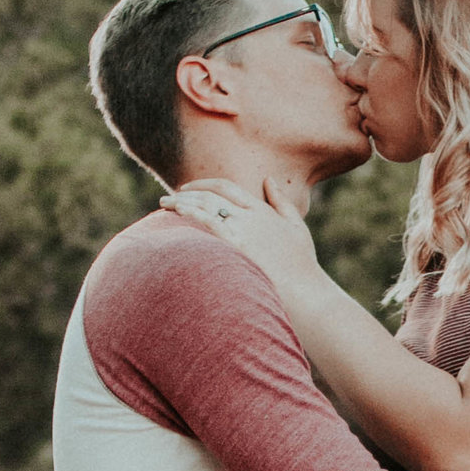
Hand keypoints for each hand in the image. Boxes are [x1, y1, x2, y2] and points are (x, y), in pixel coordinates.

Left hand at [170, 178, 322, 292]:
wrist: (305, 291)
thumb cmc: (302, 264)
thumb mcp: (297, 226)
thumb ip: (281, 201)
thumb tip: (268, 179)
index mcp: (262, 210)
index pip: (227, 187)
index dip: (204, 184)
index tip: (187, 188)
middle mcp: (250, 216)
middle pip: (211, 196)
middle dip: (186, 194)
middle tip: (168, 199)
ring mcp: (243, 232)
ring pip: (206, 207)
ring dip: (182, 203)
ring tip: (164, 205)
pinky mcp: (237, 248)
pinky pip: (209, 225)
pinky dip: (192, 215)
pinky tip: (177, 215)